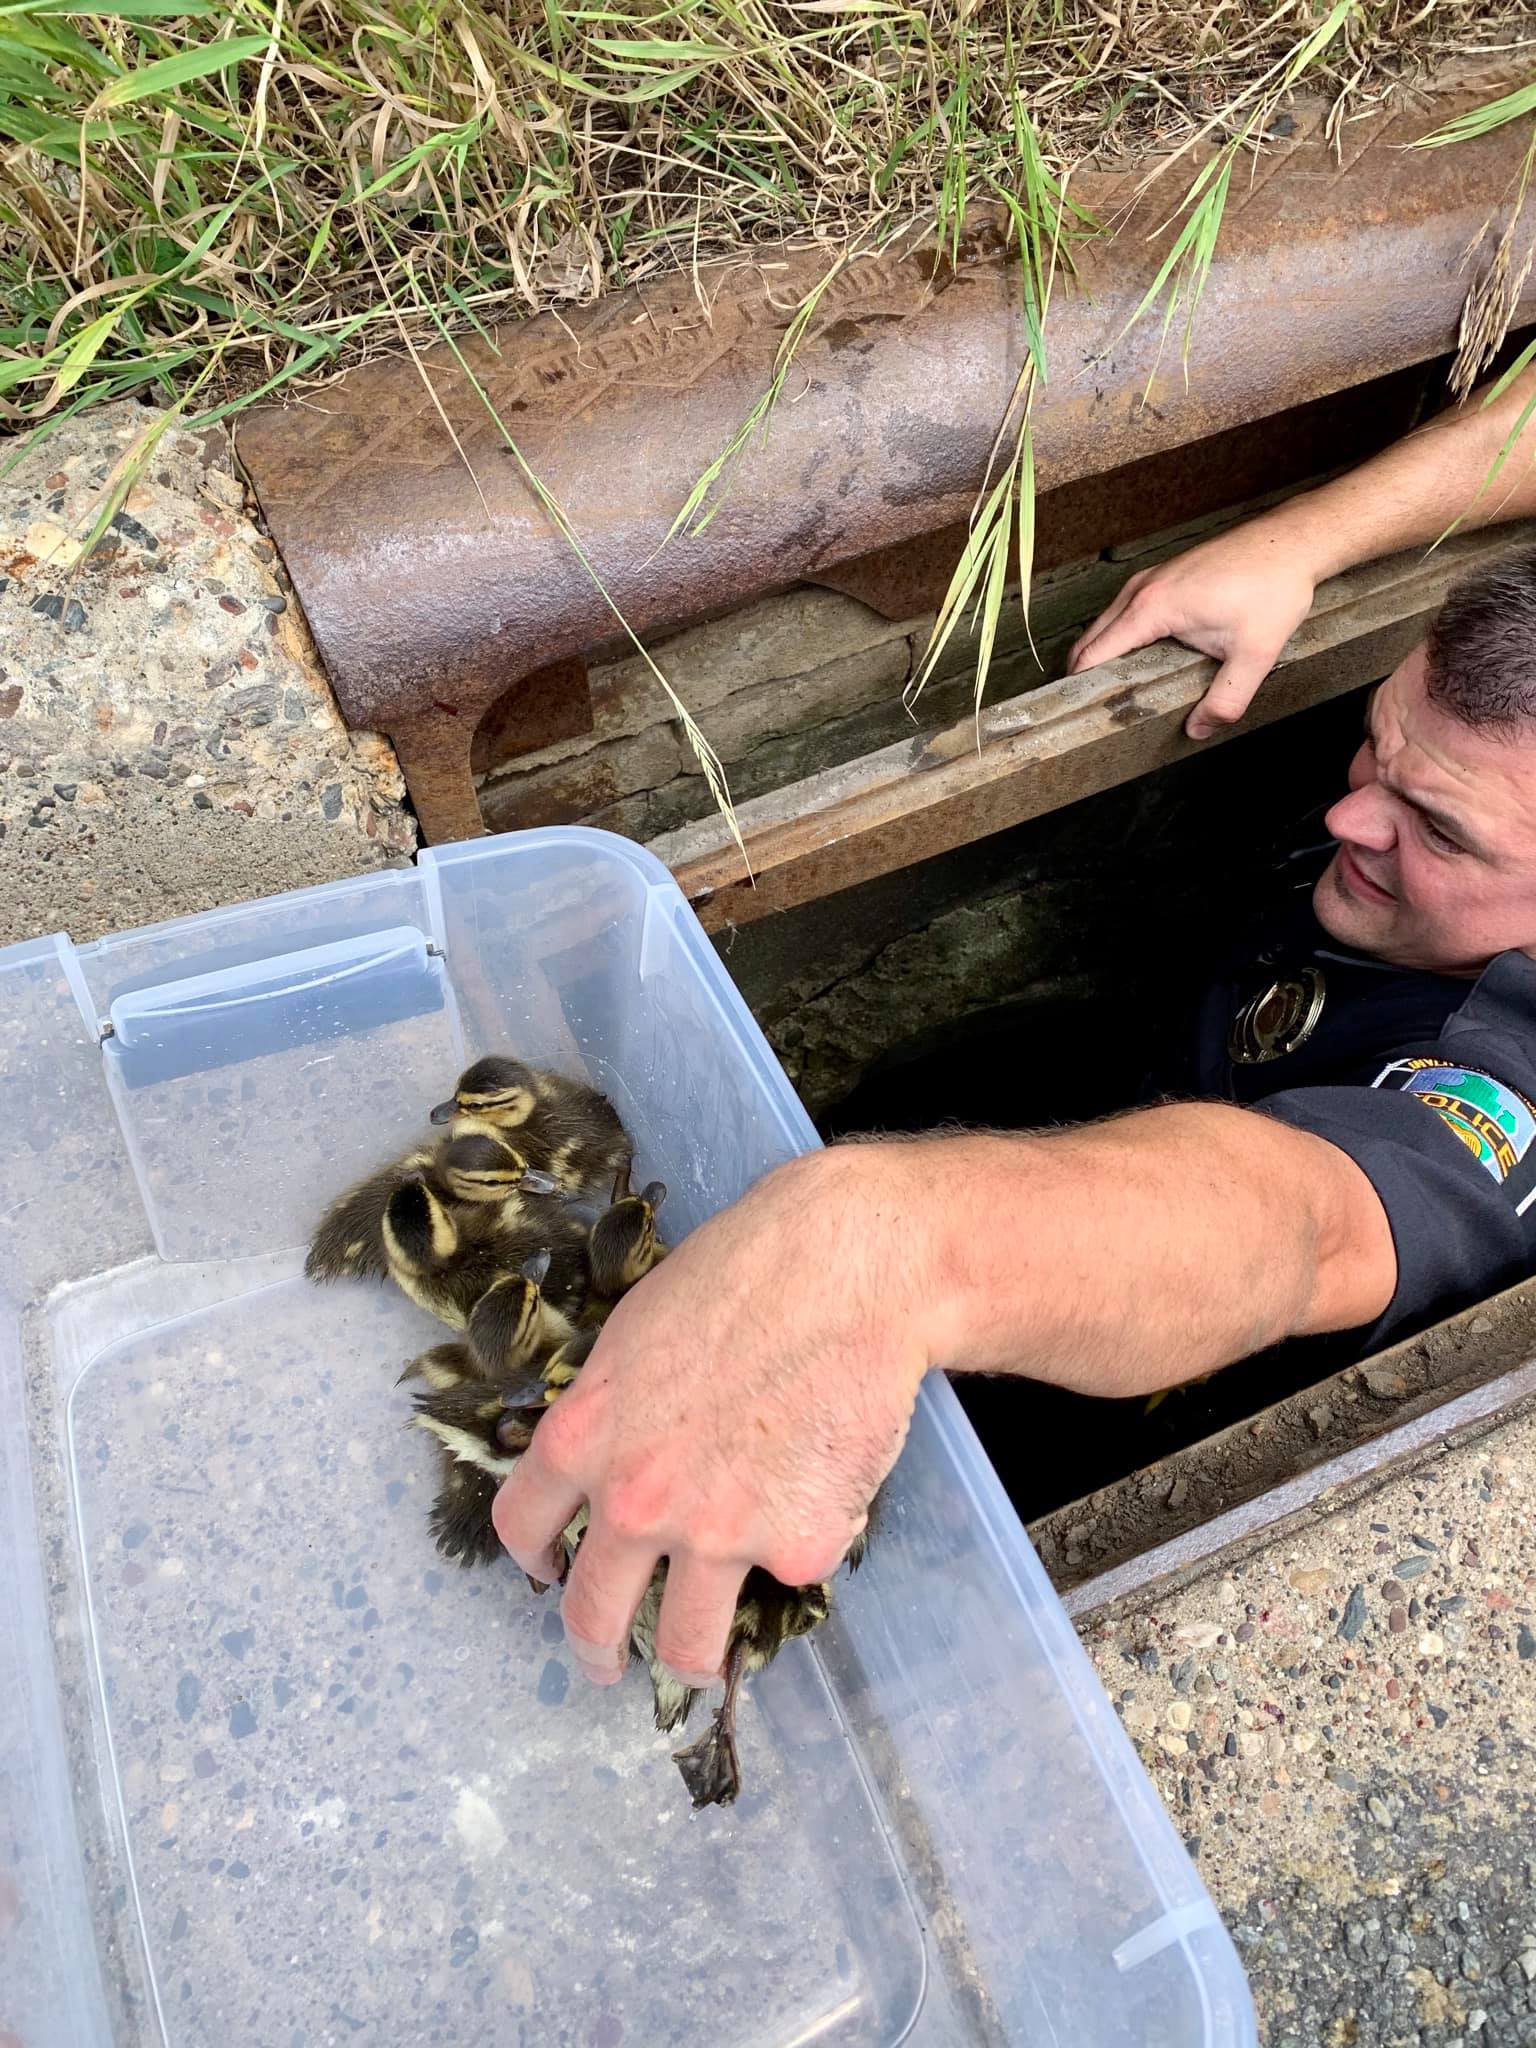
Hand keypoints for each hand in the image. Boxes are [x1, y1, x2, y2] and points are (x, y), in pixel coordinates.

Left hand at [492, 1146, 930, 1688]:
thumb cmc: (744, 1275)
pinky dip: (805, 1543)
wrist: (846, 1271)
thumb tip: (612, 1454)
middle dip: (597, 1652)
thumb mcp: (638, 1335)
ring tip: (702, 1660)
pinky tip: (825, 1487)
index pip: (523, 1526)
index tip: (551, 1572)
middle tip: (607, 1665)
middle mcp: (638, 1503)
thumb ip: (614, 1411)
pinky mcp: (800, 1549)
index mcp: (584, 1439)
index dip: (536, 1558)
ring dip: (691, 1659)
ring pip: (688, 1645)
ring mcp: (718, 1536)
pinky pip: (795, 1569)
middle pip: (593, 1614)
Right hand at [1068, 518, 1319, 738]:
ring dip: (1103, 657)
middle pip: (1089, 641)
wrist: (1290, 542)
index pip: (1092, 654)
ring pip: (1105, 626)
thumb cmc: (1273, 586)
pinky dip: (1120, 639)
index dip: (1081, 688)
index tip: (1084, 715)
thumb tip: (1199, 729)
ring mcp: (1148, 579)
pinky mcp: (1161, 576)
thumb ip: (1226, 699)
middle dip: (1086, 677)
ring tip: (1117, 692)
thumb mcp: (1255, 655)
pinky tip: (1141, 661)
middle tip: (1101, 713)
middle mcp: (1140, 590)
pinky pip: (1124, 613)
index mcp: (1152, 607)